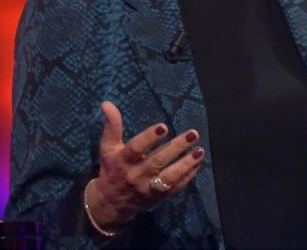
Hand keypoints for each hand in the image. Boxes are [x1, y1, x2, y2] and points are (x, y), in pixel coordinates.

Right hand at [84, 101, 203, 231]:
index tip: (163, 127)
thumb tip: (107, 103)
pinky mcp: (158, 197)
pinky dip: (188, 175)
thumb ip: (112, 126)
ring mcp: (148, 188)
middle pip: (157, 161)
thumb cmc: (112, 169)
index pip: (135, 148)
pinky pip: (176, 187)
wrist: (111, 204)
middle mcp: (135, 175)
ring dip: (186, 164)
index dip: (149, 137)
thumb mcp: (107, 148)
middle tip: (193, 133)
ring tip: (200, 150)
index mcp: (122, 161)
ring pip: (169, 177)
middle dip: (176, 147)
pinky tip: (197, 162)